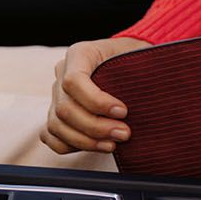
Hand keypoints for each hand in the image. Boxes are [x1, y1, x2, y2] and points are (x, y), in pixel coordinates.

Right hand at [40, 36, 151, 155]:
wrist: (128, 59)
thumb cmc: (135, 56)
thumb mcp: (137, 54)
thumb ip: (137, 70)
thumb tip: (149, 92)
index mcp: (80, 53)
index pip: (73, 81)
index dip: (96, 101)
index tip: (123, 111)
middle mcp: (62, 72)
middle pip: (65, 108)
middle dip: (95, 127)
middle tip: (124, 133)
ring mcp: (56, 94)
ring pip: (56, 125)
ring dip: (85, 141)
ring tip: (112, 144)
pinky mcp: (56, 113)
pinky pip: (51, 135)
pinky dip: (71, 145)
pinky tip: (96, 145)